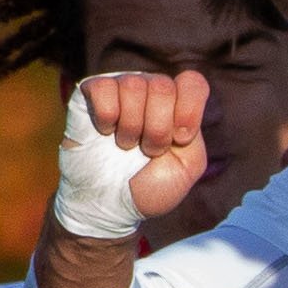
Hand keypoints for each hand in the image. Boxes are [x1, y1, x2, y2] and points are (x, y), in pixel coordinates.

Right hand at [58, 72, 214, 239]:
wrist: (108, 204)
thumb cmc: (148, 186)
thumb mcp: (186, 167)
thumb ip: (195, 133)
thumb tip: (179, 100)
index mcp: (177, 104)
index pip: (193, 82)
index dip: (188, 111)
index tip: (179, 140)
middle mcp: (150, 90)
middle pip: (163, 86)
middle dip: (157, 128)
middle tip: (148, 150)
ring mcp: (121, 87)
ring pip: (133, 85)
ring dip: (131, 126)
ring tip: (125, 145)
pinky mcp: (93, 91)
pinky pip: (104, 88)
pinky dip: (106, 116)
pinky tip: (105, 131)